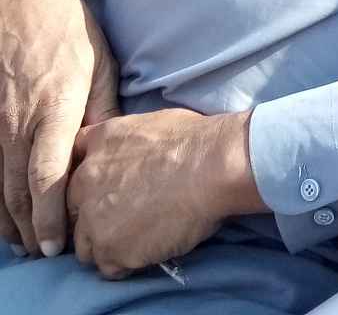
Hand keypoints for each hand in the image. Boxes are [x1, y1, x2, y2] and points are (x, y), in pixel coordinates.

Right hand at [0, 0, 118, 257]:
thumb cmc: (67, 27)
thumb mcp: (99, 63)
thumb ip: (102, 110)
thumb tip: (109, 148)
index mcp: (54, 109)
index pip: (47, 178)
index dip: (50, 217)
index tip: (58, 243)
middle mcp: (19, 121)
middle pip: (18, 192)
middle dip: (30, 229)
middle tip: (46, 252)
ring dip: (9, 219)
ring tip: (26, 241)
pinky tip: (3, 211)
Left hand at [67, 108, 264, 278]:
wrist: (212, 166)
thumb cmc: (194, 140)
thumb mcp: (149, 122)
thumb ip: (125, 143)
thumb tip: (132, 157)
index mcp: (98, 143)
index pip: (75, 167)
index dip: (91, 185)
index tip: (107, 192)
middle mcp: (85, 180)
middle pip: (74, 211)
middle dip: (95, 217)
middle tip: (126, 218)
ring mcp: (94, 218)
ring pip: (86, 245)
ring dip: (107, 244)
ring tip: (140, 237)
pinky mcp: (109, 249)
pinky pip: (108, 267)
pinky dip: (126, 263)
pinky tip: (149, 248)